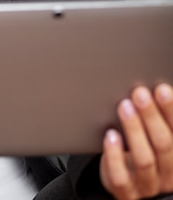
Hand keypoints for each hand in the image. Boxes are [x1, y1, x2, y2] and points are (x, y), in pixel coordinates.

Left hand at [100, 83, 172, 198]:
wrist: (129, 183)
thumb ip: (157, 118)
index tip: (162, 89)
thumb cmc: (144, 149)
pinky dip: (115, 155)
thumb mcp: (155, 135)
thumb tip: (155, 87)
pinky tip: (110, 135)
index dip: (171, 111)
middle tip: (139, 93)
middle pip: (163, 145)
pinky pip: (120, 176)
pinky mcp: (126, 192)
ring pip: (144, 159)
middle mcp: (167, 174)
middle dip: (151, 116)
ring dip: (134, 130)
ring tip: (124, 106)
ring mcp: (147, 185)